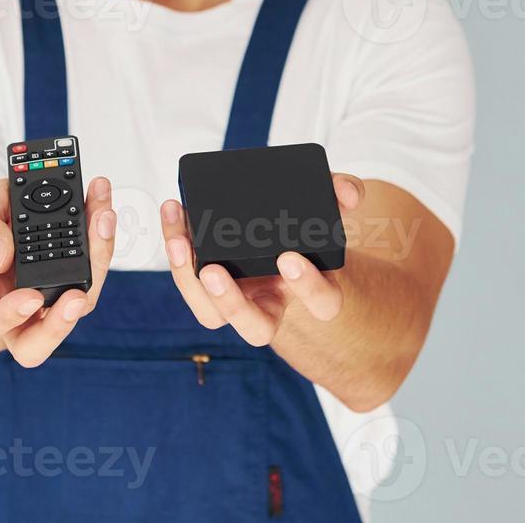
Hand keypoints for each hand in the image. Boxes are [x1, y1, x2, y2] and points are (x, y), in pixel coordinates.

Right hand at [0, 175, 115, 366]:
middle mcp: (22, 307)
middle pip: (41, 339)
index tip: (30, 297)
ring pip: (83, 299)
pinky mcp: (81, 276)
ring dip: (97, 257)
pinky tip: (101, 209)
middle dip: (63, 321)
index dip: (9, 317)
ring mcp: (55, 296)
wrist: (11, 210)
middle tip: (77, 297)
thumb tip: (1, 256)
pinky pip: (95, 265)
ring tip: (100, 218)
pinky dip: (101, 235)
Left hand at [158, 173, 363, 345]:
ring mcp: (238, 300)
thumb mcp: (325, 206)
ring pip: (211, 314)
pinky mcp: (209, 285)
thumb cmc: (302, 228)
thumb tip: (350, 194)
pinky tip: (173, 214)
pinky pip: (188, 280)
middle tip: (215, 272)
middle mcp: (273, 305)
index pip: (322, 303)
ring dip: (188, 280)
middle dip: (233, 304)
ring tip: (179, 241)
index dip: (308, 286)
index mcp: (312, 290)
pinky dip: (176, 248)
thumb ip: (341, 194)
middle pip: (255, 329)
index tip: (290, 257)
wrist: (277, 231)